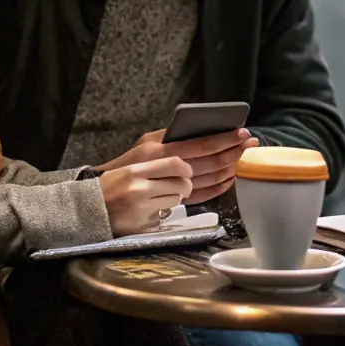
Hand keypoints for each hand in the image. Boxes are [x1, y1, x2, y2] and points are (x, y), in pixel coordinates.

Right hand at [98, 157, 194, 235]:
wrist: (84, 210)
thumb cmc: (108, 186)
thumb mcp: (126, 169)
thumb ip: (152, 166)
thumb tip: (182, 165)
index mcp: (135, 171)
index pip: (173, 165)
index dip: (186, 168)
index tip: (188, 171)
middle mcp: (140, 190)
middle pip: (180, 184)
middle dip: (185, 185)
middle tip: (182, 185)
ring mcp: (141, 210)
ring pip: (175, 201)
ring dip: (174, 198)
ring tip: (163, 196)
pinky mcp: (141, 226)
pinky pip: (163, 216)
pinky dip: (161, 213)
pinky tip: (150, 210)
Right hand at [101, 128, 259, 204]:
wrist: (95, 200)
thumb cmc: (123, 170)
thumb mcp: (143, 147)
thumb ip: (170, 141)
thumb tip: (203, 134)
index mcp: (153, 149)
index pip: (197, 144)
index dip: (222, 139)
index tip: (242, 132)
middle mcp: (154, 171)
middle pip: (204, 164)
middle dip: (231, 154)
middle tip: (249, 146)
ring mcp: (154, 195)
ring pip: (199, 184)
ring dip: (220, 174)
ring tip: (236, 163)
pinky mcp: (154, 213)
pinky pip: (192, 200)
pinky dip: (212, 190)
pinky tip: (224, 182)